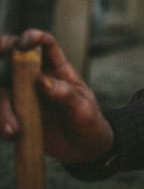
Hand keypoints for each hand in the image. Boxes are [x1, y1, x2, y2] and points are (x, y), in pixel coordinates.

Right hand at [1, 29, 113, 163]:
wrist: (83, 150)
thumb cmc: (89, 123)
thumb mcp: (83, 110)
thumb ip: (65, 95)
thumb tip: (43, 81)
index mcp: (59, 70)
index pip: (46, 45)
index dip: (33, 37)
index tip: (23, 42)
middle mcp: (38, 79)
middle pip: (14, 60)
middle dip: (1, 52)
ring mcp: (25, 97)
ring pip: (3, 92)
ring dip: (2, 109)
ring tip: (15, 130)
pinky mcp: (17, 116)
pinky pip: (1, 114)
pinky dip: (1, 123)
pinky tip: (13, 136)